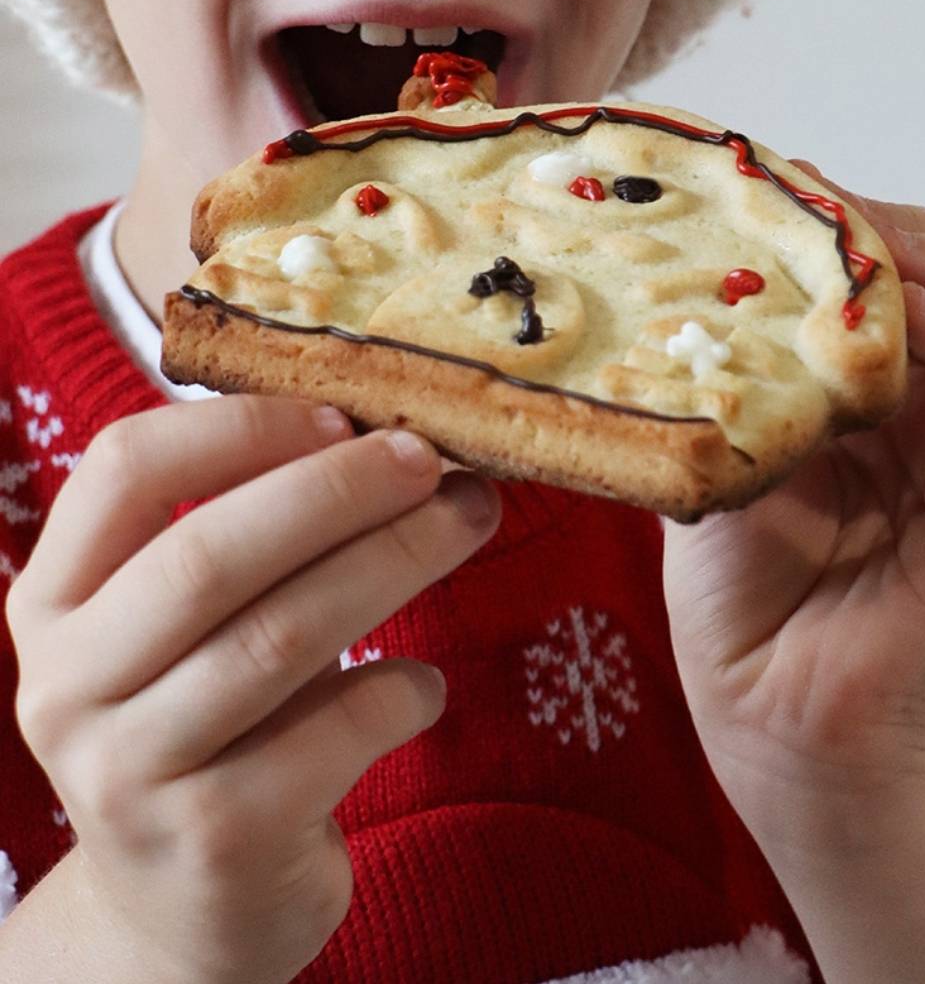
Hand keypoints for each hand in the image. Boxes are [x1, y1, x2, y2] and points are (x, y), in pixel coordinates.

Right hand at [3, 396, 499, 983]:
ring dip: (396, 561)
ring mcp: (132, 774)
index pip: (125, 469)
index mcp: (57, 604)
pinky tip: (423, 688)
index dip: (242, 428)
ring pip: (282, 636)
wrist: (186, 906)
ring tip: (469, 520)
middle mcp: (69, 686)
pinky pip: (339, 731)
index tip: (341, 416)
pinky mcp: (218, 842)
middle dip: (340, 490)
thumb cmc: (211, 730)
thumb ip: (253, 546)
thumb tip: (388, 444)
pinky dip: (404, 689)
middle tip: (431, 460)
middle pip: (212, 553)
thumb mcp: (193, 634)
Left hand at [663, 172, 924, 854]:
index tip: (779, 197)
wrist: (772, 719)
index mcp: (879, 419)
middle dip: (886, 241)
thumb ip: (745, 390)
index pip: (885, 304)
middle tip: (813, 195)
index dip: (843, 247)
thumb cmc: (742, 609)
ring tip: (851, 230)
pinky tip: (898, 301)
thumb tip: (714, 289)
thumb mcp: (728, 472)